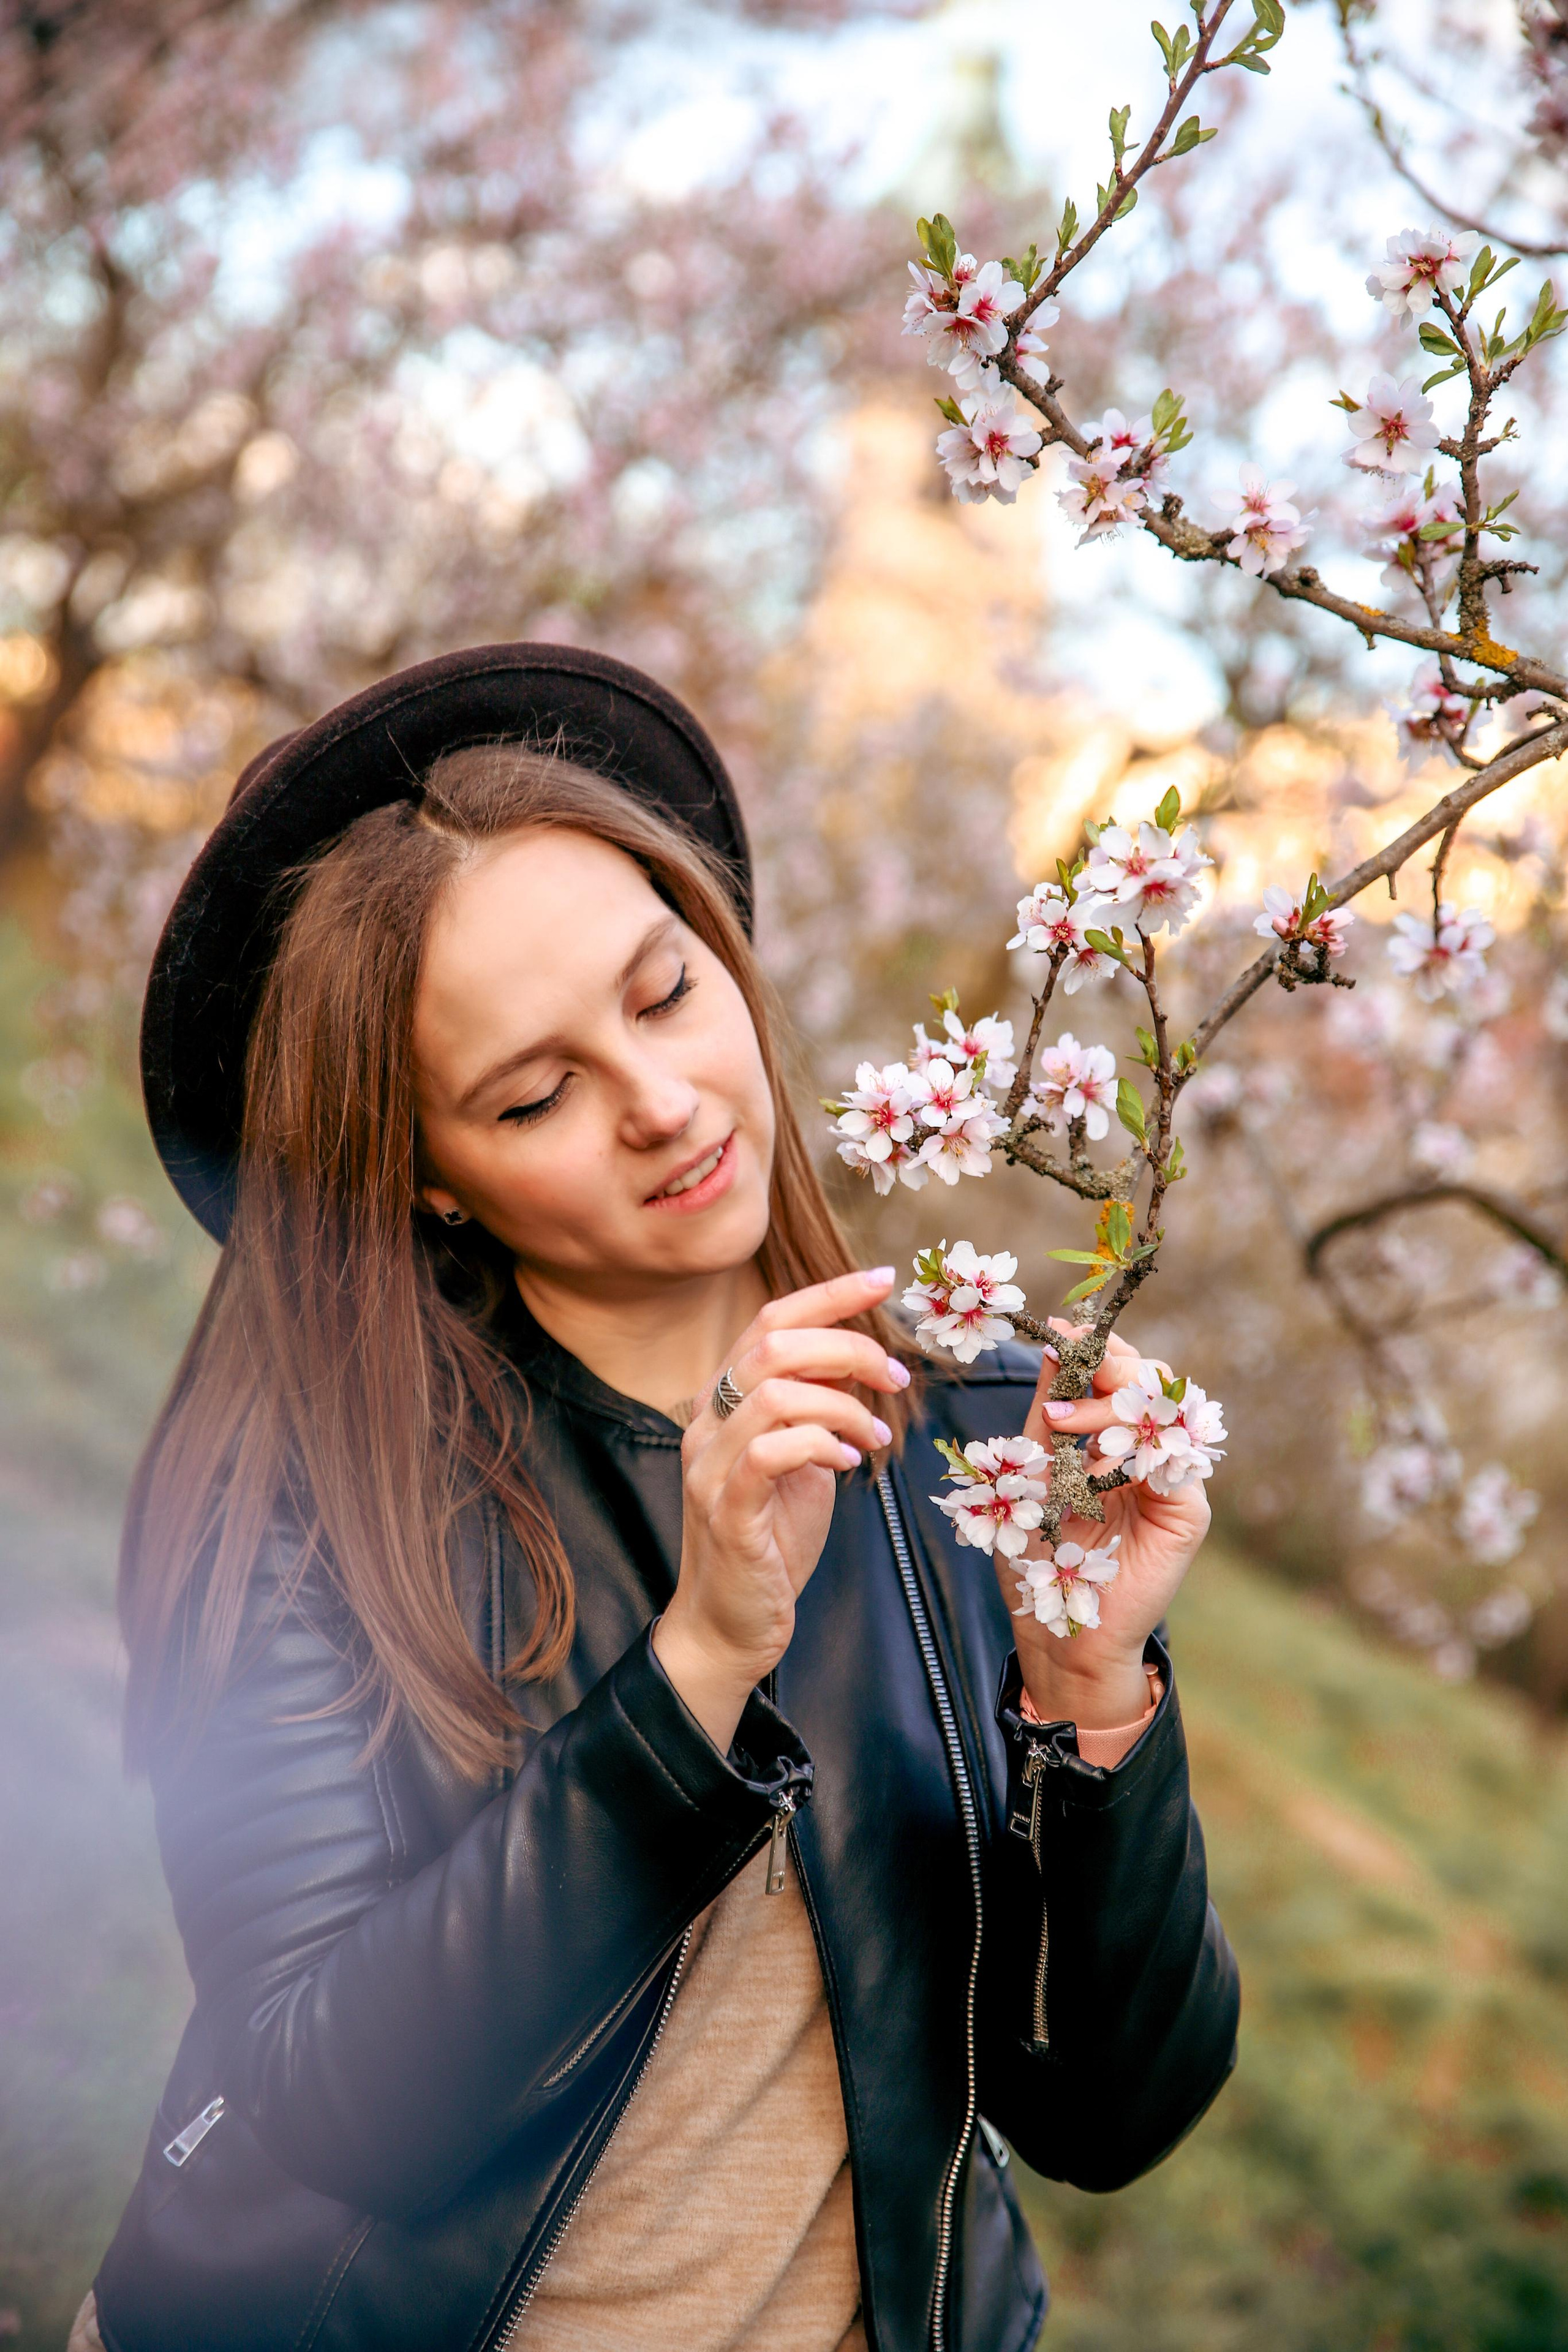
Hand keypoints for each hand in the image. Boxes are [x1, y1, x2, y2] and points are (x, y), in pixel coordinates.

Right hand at [653, 1267, 908, 1749]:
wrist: (732, 1624)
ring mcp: (710, 1467)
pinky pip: (771, 1453)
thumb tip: (859, 1359)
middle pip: (774, 1343)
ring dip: (843, 1406)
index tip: (884, 1279)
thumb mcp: (806, 1458)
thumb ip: (820, 1406)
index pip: (770, 1319)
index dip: (828, 1292)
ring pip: (775, 1394)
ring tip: (874, 1437)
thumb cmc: (773, 1538)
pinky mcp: (726, 1512)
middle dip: (848, 1348)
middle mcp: (706, 1422)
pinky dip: (821, 1446)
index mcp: (724, 1401)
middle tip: (895, 1377)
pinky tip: (848, 1464)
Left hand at [993, 1324, 1210, 1729]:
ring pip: (1167, 1412)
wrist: (1057, 1626)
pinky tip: (1101, 1461)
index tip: (1060, 1330)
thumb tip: (1052, 1344)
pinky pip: (1175, 1463)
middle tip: (1071, 1366)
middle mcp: (1147, 1450)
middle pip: (1150, 1381)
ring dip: (1115, 1405)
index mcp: (1110, 1436)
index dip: (1095, 1349)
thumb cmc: (1039, 1552)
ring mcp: (1171, 1478)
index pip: (1116, 1375)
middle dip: (1109, 1366)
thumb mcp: (1031, 1467)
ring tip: (1066, 1421)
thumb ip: (1048, 1408)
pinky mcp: (1187, 1511)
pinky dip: (1138, 1452)